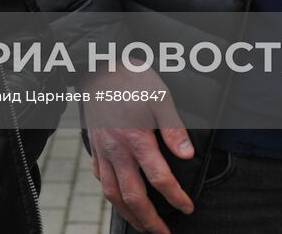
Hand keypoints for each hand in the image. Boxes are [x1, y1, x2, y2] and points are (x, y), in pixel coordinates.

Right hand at [85, 71, 193, 233]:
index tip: (187, 208)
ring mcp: (103, 150)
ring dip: (128, 215)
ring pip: (112, 194)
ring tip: (142, 226)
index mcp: (136, 139)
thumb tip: (186, 155)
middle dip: (150, 220)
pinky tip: (118, 198)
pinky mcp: (94, 146)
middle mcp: (117, 150)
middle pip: (133, 197)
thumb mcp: (159, 97)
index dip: (176, 198)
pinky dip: (110, 194)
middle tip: (163, 233)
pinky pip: (99, 178)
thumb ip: (173, 128)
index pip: (159, 179)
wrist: (97, 65)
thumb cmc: (131, 78)